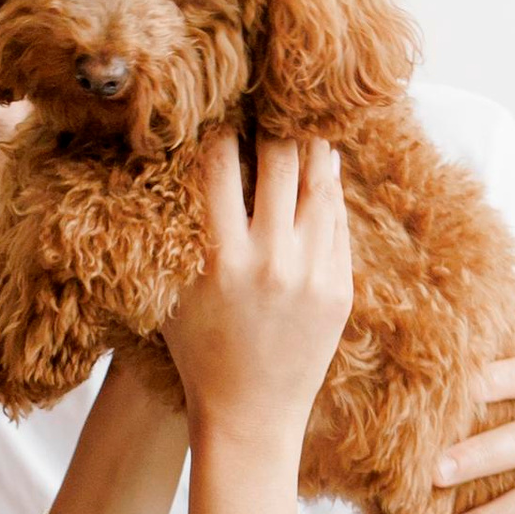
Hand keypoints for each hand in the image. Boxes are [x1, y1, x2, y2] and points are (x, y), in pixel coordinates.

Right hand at [160, 132, 351, 445]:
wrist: (250, 416)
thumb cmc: (199, 350)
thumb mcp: (174, 291)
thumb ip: (182, 229)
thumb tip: (189, 161)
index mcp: (219, 258)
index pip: (219, 165)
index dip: (220, 128)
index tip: (223, 105)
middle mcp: (270, 260)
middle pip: (278, 161)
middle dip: (273, 124)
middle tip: (272, 97)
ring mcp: (312, 273)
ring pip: (318, 184)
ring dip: (310, 145)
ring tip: (304, 117)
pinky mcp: (339, 288)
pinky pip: (336, 221)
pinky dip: (327, 189)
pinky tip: (322, 166)